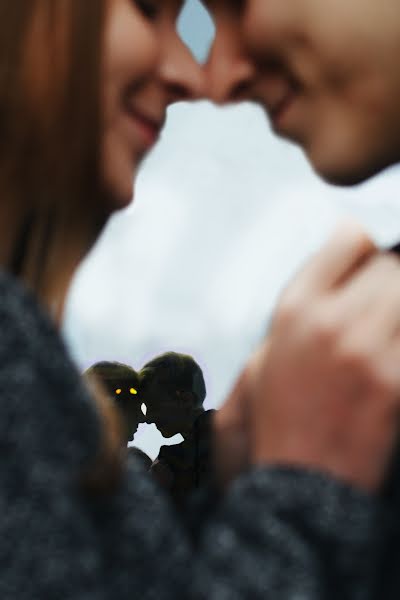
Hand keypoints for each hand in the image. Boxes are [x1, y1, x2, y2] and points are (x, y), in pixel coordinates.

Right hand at [248, 222, 399, 491]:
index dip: (360, 245)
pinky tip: (392, 350)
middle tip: (380, 303)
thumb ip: (300, 309)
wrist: (299, 479)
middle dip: (388, 279)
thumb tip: (336, 275)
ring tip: (387, 328)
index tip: (362, 260)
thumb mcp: (266, 353)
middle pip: (390, 266)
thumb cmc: (279, 415)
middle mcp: (334, 322)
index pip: (349, 239)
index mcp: (296, 310)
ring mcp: (371, 352)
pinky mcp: (398, 383)